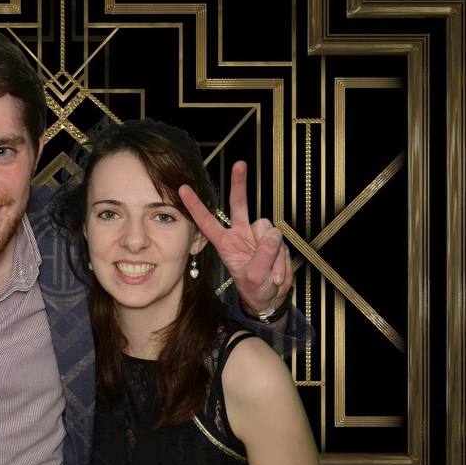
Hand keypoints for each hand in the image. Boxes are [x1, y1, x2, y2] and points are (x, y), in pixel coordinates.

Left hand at [179, 161, 291, 321]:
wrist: (269, 299)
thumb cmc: (254, 289)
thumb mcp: (254, 277)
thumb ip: (262, 256)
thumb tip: (272, 235)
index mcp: (225, 243)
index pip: (207, 221)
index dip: (196, 206)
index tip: (183, 189)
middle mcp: (240, 234)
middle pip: (239, 204)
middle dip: (239, 184)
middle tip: (240, 165)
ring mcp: (258, 235)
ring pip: (269, 231)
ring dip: (273, 255)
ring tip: (270, 275)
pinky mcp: (274, 240)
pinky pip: (281, 242)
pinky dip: (282, 260)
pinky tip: (277, 274)